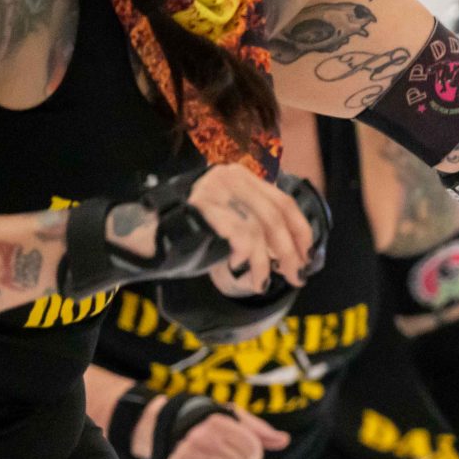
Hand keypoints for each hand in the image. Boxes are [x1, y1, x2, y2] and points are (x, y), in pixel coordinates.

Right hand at [149, 403, 287, 458]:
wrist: (170, 428)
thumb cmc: (212, 425)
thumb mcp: (237, 420)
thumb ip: (261, 431)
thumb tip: (284, 440)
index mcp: (217, 423)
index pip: (252, 451)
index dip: (254, 456)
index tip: (249, 454)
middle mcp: (199, 439)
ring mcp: (186, 458)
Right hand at [179, 166, 313, 292]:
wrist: (149, 238)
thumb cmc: (194, 235)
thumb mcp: (233, 223)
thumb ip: (260, 225)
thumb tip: (299, 251)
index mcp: (242, 176)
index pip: (284, 202)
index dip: (301, 231)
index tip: (309, 256)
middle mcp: (231, 176)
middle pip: (276, 216)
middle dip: (291, 251)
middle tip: (297, 276)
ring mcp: (216, 188)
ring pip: (260, 229)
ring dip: (266, 262)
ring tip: (263, 281)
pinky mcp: (203, 206)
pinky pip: (240, 236)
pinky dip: (247, 258)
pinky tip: (239, 268)